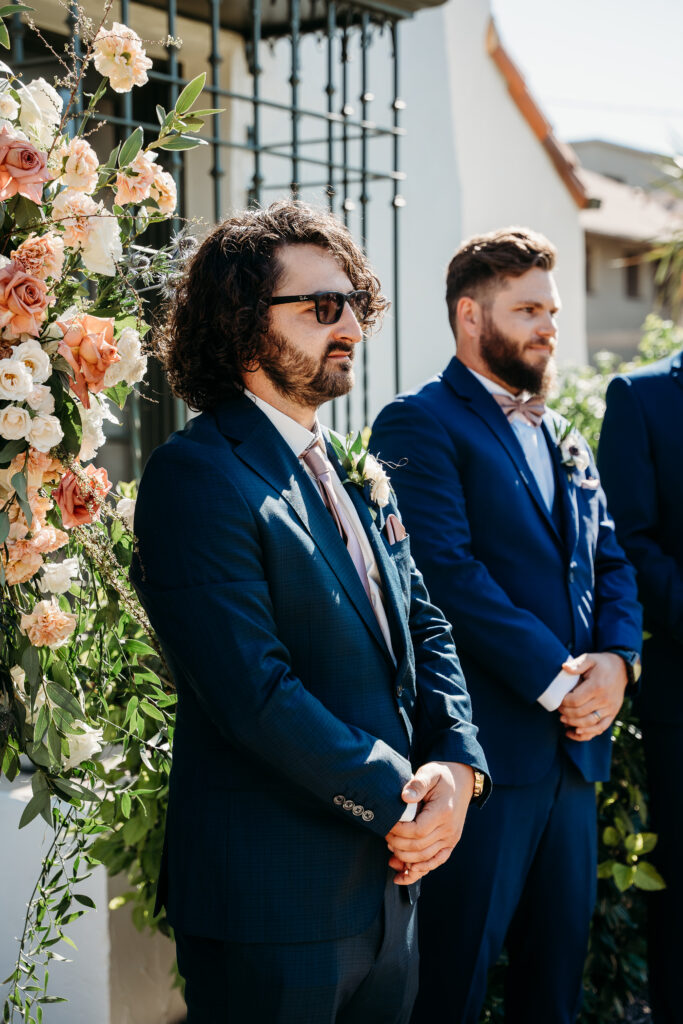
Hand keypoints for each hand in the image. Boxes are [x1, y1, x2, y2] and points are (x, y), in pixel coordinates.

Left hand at [384, 761, 473, 884]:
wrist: (462, 782)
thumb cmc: (442, 776)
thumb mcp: (430, 772)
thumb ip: (418, 784)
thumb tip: (404, 797)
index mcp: (443, 812)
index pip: (417, 831)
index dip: (398, 831)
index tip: (386, 824)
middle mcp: (449, 829)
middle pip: (419, 848)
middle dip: (397, 845)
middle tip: (384, 835)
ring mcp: (451, 839)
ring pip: (425, 859)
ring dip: (404, 859)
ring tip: (390, 849)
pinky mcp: (450, 844)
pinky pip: (435, 863)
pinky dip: (419, 872)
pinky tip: (403, 874)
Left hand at [558, 652, 627, 741]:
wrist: (622, 669)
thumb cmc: (602, 664)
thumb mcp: (590, 659)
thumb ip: (577, 664)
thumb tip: (564, 668)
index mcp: (597, 686)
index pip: (576, 700)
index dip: (563, 703)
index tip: (558, 700)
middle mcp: (605, 700)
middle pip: (581, 713)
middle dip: (566, 713)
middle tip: (558, 710)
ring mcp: (610, 709)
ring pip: (590, 724)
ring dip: (574, 724)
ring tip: (563, 720)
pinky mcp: (613, 714)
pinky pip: (600, 728)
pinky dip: (587, 734)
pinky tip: (575, 732)